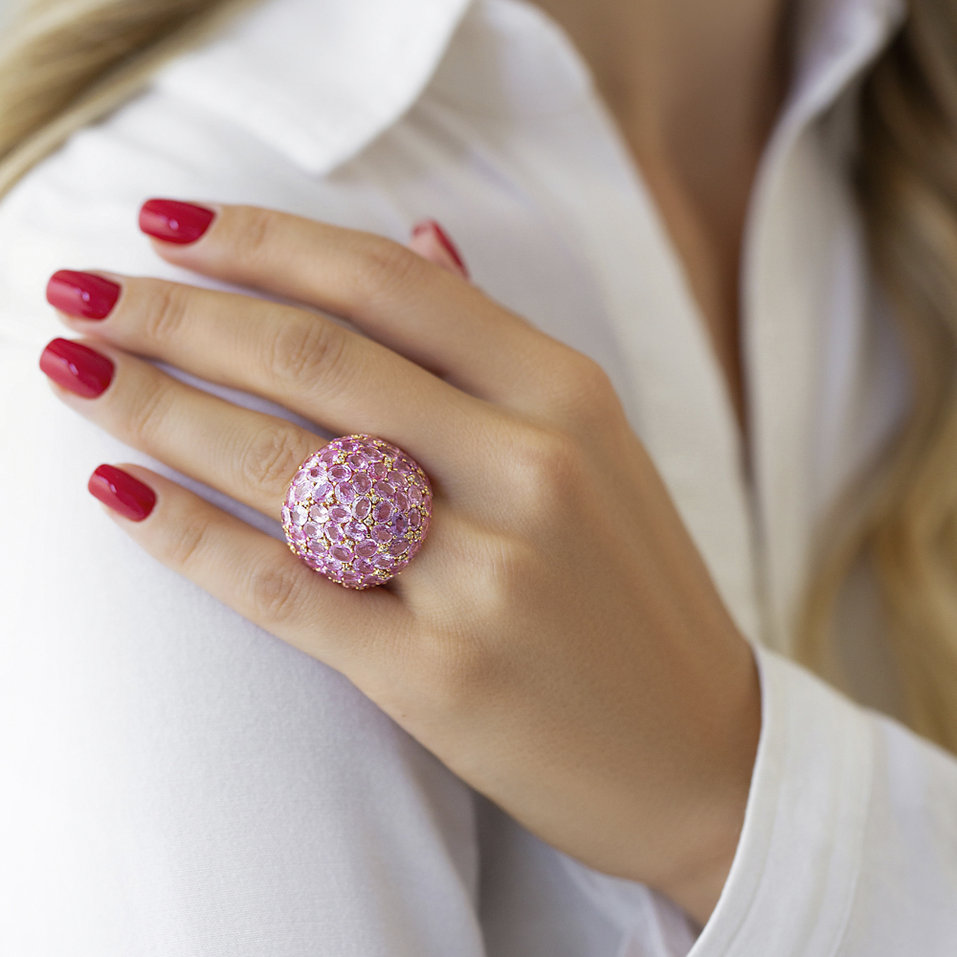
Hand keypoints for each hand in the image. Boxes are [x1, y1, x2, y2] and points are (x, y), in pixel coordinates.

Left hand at [40, 200, 760, 926]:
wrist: (703, 752)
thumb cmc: (636, 592)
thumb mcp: (598, 447)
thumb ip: (498, 346)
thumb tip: (418, 237)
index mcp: (569, 397)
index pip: (388, 284)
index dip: (262, 242)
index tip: (167, 226)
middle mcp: (529, 470)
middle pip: (316, 358)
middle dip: (177, 314)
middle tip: (83, 292)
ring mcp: (484, 576)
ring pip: (283, 465)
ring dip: (157, 408)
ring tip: (75, 372)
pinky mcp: (436, 676)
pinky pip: (280, 587)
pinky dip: (186, 537)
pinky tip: (119, 496)